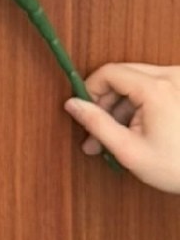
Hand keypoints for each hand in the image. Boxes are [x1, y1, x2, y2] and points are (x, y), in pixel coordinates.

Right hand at [65, 63, 179, 191]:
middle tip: (94, 131)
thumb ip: (97, 124)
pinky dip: (138, 106)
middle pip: (122, 75)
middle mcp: (171, 77)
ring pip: (136, 82)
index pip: (109, 72)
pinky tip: (133, 131)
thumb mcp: (129, 150)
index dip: (89, 90)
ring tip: (112, 137)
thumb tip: (72, 105)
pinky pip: (152, 88)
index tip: (84, 112)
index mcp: (156, 89)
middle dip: (104, 102)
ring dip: (120, 107)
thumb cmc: (177, 167)